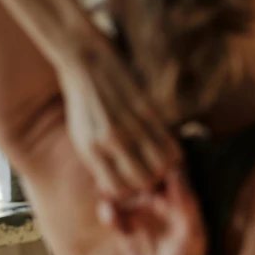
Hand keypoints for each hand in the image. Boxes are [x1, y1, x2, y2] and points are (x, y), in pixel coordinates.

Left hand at [58, 32, 180, 197]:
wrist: (87, 63)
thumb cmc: (84, 104)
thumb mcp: (81, 137)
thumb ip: (99, 161)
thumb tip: (119, 186)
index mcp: (90, 150)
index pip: (118, 189)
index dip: (130, 190)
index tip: (132, 182)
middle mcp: (110, 140)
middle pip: (144, 180)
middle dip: (151, 181)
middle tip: (151, 172)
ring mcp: (130, 124)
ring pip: (162, 164)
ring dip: (166, 167)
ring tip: (161, 161)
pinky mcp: (148, 109)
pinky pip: (170, 142)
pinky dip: (173, 151)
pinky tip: (168, 147)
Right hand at [98, 172, 209, 254]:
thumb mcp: (191, 233)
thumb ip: (186, 203)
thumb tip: (176, 172)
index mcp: (178, 200)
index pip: (162, 173)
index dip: (149, 165)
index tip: (138, 161)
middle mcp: (159, 205)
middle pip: (139, 182)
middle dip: (127, 177)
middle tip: (116, 176)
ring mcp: (141, 218)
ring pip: (123, 196)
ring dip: (114, 194)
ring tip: (108, 195)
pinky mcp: (126, 234)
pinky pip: (114, 217)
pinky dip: (109, 213)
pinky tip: (109, 216)